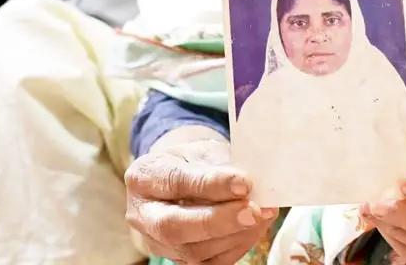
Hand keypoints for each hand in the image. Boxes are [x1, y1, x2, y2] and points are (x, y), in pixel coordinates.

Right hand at [124, 127, 276, 264]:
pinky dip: (237, 245)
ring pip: (194, 251)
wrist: (182, 179)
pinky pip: (209, 263)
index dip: (211, 185)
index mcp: (143, 176)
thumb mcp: (201, 151)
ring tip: (262, 215)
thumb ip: (220, 166)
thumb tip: (250, 185)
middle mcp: (143, 214)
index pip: (175, 182)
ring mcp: (157, 242)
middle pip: (174, 227)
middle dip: (218, 222)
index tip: (244, 183)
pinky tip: (254, 227)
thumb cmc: (192, 162)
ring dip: (235, 235)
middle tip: (252, 211)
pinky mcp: (178, 260)